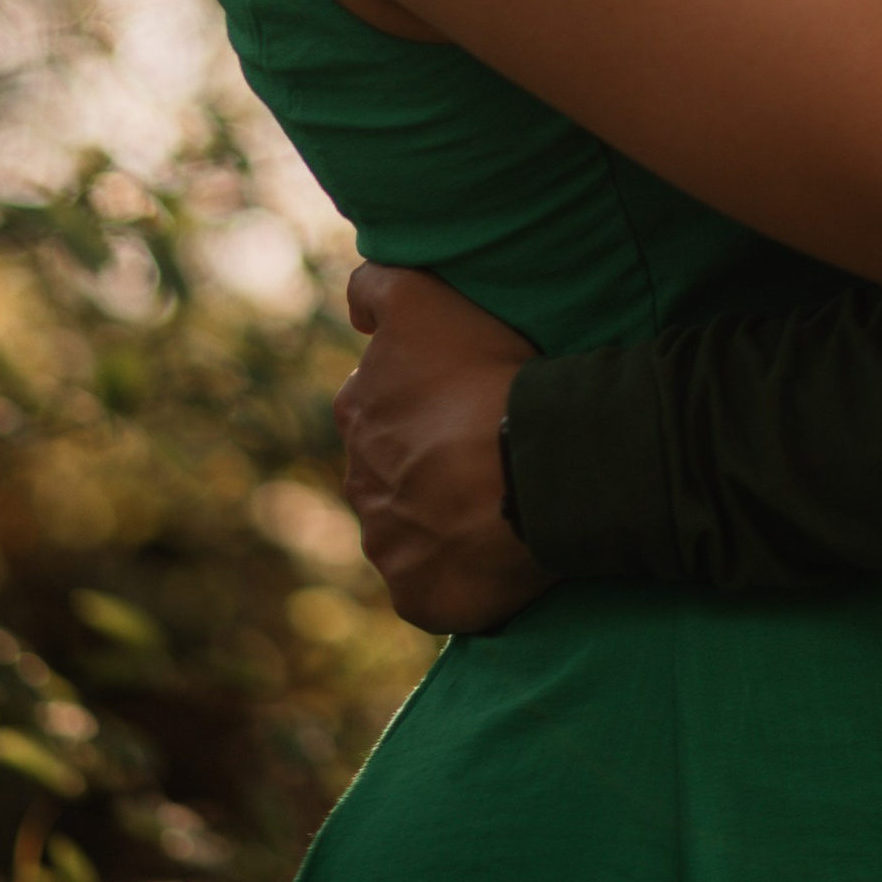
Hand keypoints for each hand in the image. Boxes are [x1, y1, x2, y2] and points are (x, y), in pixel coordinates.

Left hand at [334, 263, 550, 636]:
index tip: (460, 393)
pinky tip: (495, 549)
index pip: (372, 398)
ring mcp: (385, 542)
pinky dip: (456, 569)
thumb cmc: (482, 378)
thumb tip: (356, 308)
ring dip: (438, 514)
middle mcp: (358, 479)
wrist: (526, 473)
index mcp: (356, 412)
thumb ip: (374, 288)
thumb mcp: (420, 299)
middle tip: (482, 445)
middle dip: (422, 457)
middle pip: (388, 464)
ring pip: (408, 524)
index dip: (417, 394)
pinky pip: (432, 582)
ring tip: (497, 498)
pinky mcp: (414, 594)